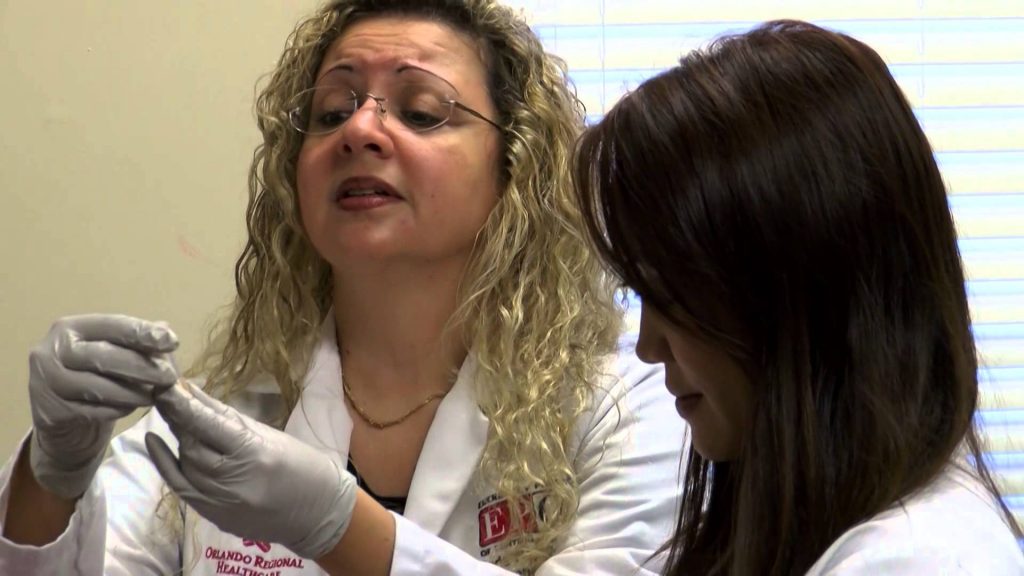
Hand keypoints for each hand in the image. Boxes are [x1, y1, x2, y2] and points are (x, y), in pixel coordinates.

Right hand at [28, 314, 178, 498]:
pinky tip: (132, 408)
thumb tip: (165, 329)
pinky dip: (117, 409)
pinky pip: (92, 410)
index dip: (143, 333)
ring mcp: (46, 382)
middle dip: (142, 367)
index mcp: (69, 328)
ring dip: (133, 392)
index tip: (172, 341)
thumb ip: (136, 341)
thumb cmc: (93, 375)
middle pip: (103, 356)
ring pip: (98, 387)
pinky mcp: (49, 411)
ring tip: (155, 396)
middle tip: (170, 377)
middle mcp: (51, 350)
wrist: (63, 417)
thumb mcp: (111, 352)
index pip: (111, 325)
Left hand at [146, 381, 357, 559]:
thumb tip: (192, 391)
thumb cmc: (302, 466)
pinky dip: (167, 465)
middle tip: (169, 396)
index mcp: (254, 454)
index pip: (208, 427)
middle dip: (178, 419)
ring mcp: (221, 503)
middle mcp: (234, 482)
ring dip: (179, 440)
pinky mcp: (214, 516)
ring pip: (186, 465)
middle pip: (193, 446)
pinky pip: (181, 488)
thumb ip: (225, 416)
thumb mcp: (268, 434)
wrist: (318, 513)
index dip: (182, 406)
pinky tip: (155, 442)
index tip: (164, 386)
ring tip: (176, 417)